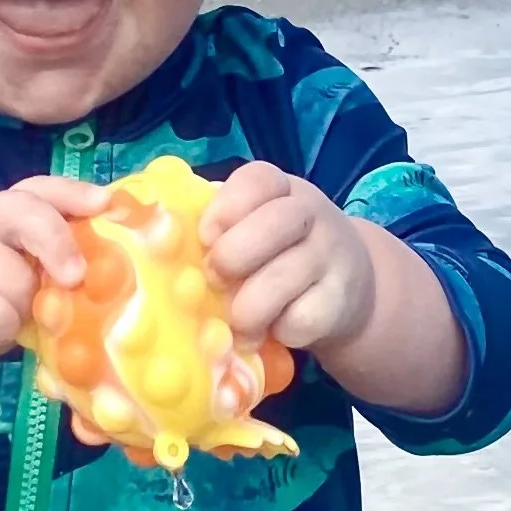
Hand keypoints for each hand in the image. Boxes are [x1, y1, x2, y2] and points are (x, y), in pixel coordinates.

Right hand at [0, 177, 106, 399]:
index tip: (105, 203)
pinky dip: (1, 330)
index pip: (37, 188)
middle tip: (74, 277)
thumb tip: (112, 274)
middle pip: (24, 213)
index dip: (72, 192)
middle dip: (57, 242)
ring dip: (26, 308)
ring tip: (11, 320)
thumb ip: (50, 266)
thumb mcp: (16, 278)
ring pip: (15, 278)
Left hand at [200, 163, 376, 352]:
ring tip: (238, 323)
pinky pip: (300, 319)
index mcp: (281, 188)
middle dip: (232, 256)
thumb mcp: (253, 228)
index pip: (257, 180)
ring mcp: (332, 256)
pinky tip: (275, 330)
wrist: (346, 287)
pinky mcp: (340, 300)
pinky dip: (279, 331)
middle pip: (275, 223)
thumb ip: (219, 230)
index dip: (224, 209)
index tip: (206, 238)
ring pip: (283, 278)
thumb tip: (165, 249)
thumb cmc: (277, 254)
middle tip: (215, 280)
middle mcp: (312, 213)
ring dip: (248, 308)